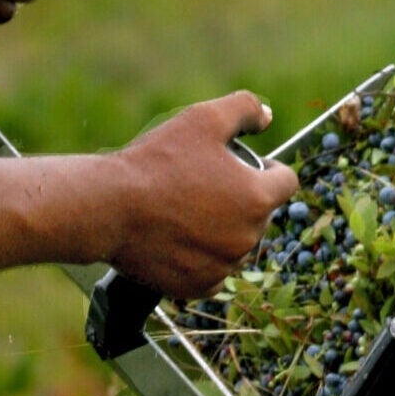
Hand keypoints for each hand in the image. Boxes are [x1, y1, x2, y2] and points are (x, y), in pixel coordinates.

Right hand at [108, 92, 298, 301]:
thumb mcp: (203, 118)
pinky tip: (178, 238)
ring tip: (186, 210)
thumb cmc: (156, 161)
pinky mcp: (198, 286)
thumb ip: (244, 109)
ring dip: (222, 229)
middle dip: (242, 199)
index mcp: (257, 197)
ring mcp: (223, 266)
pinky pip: (214, 272)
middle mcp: (248, 237)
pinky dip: (202, 258)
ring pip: (236, 243)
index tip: (244, 165)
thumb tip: (268, 116)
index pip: (286, 181)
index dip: (268, 168)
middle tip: (203, 184)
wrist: (108, 207)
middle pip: (260, 214)